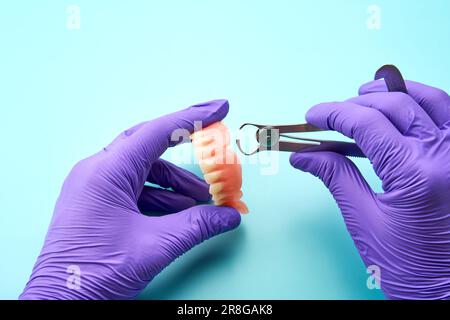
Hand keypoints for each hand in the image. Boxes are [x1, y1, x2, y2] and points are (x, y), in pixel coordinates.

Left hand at [20, 100, 240, 299]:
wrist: (60, 305)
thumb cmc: (97, 273)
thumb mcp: (156, 245)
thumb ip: (198, 226)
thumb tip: (230, 216)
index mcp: (107, 172)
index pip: (156, 132)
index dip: (192, 118)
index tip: (219, 108)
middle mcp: (97, 172)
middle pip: (149, 146)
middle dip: (184, 144)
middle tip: (213, 138)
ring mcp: (95, 187)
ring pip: (144, 172)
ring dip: (176, 184)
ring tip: (204, 202)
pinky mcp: (97, 203)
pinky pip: (135, 190)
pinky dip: (161, 198)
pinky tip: (182, 214)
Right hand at [290, 80, 449, 298]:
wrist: (449, 291)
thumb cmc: (409, 267)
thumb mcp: (364, 221)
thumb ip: (335, 177)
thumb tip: (303, 155)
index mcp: (416, 173)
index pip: (367, 123)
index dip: (333, 113)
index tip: (312, 116)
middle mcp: (447, 154)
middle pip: (396, 104)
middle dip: (357, 103)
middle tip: (331, 113)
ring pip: (430, 99)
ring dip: (394, 92)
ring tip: (365, 95)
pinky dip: (426, 102)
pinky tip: (405, 106)